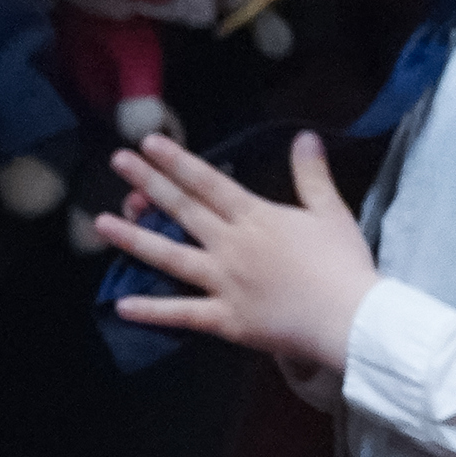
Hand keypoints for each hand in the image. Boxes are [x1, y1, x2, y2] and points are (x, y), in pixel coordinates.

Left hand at [93, 129, 378, 370]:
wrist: (355, 321)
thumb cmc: (344, 266)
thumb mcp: (331, 213)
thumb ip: (311, 175)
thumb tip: (305, 135)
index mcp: (256, 218)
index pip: (208, 182)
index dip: (177, 161)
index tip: (148, 142)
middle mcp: (232, 245)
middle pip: (182, 210)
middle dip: (148, 183)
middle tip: (117, 162)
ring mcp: (224, 283)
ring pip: (170, 257)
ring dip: (134, 239)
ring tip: (100, 223)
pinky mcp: (226, 319)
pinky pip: (183, 314)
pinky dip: (152, 311)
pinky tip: (120, 305)